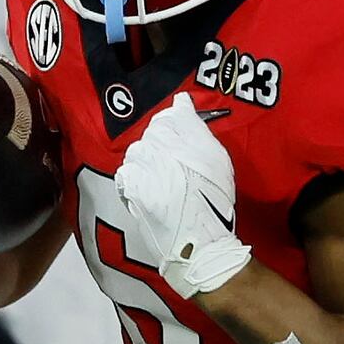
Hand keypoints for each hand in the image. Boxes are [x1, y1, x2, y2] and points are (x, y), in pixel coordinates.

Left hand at [113, 96, 247, 298]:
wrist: (201, 242)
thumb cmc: (214, 202)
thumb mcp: (217, 160)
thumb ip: (195, 127)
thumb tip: (180, 102)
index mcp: (187, 137)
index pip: (169, 116)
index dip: (172, 127)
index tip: (178, 142)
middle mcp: (164, 147)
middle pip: (151, 133)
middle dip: (159, 145)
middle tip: (174, 167)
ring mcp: (145, 167)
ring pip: (136, 152)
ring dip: (145, 162)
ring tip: (162, 180)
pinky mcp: (133, 187)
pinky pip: (126, 173)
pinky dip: (133, 179)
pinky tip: (147, 190)